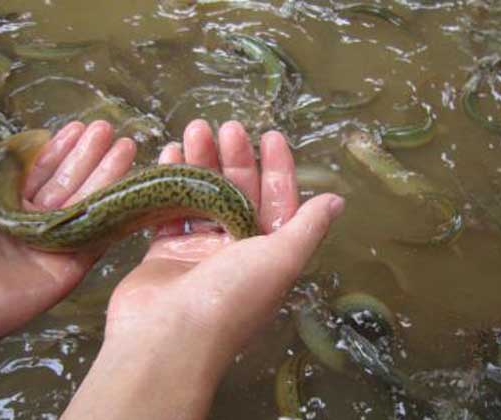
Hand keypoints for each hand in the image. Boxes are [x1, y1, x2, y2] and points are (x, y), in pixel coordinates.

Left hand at [0, 114, 136, 371]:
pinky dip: (114, 212)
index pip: (36, 174)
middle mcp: (27, 227)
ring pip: (84, 205)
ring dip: (106, 174)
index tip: (76, 128)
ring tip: (126, 145)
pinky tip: (130, 187)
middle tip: (106, 129)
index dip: (57, 151)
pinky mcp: (67, 269)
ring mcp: (49, 248)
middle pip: (66, 185)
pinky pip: (96, 236)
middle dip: (87, 156)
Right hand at [62, 120, 343, 419]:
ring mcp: (199, 253)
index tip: (270, 135)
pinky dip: (169, 184)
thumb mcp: (280, 260)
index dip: (278, 168)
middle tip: (225, 127)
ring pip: (203, 197)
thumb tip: (337, 201)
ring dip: (200, 163)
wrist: (164, 339)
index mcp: (269, 254)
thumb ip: (307, 228)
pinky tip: (168, 154)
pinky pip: (170, 210)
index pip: (279, 202)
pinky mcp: (165, 253)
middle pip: (238, 194)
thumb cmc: (229, 297)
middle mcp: (236, 253)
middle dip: (235, 158)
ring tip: (194, 129)